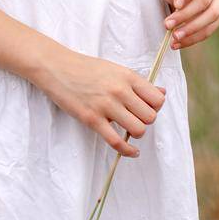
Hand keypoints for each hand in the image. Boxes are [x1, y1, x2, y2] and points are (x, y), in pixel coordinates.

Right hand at [35, 47, 166, 157]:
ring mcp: (106, 106)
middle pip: (150, 117)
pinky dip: (127, 151)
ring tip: (128, 129)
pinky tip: (131, 152)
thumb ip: (138, 83)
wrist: (57, 67)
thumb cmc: (86, 68)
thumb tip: (162, 93)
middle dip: (145, 121)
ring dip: (136, 133)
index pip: (157, 99)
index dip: (155, 107)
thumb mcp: (115, 69)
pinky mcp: (92, 119)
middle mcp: (120, 90)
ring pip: (138, 130)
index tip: (146, 108)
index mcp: (127, 76)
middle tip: (134, 118)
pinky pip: (116, 142)